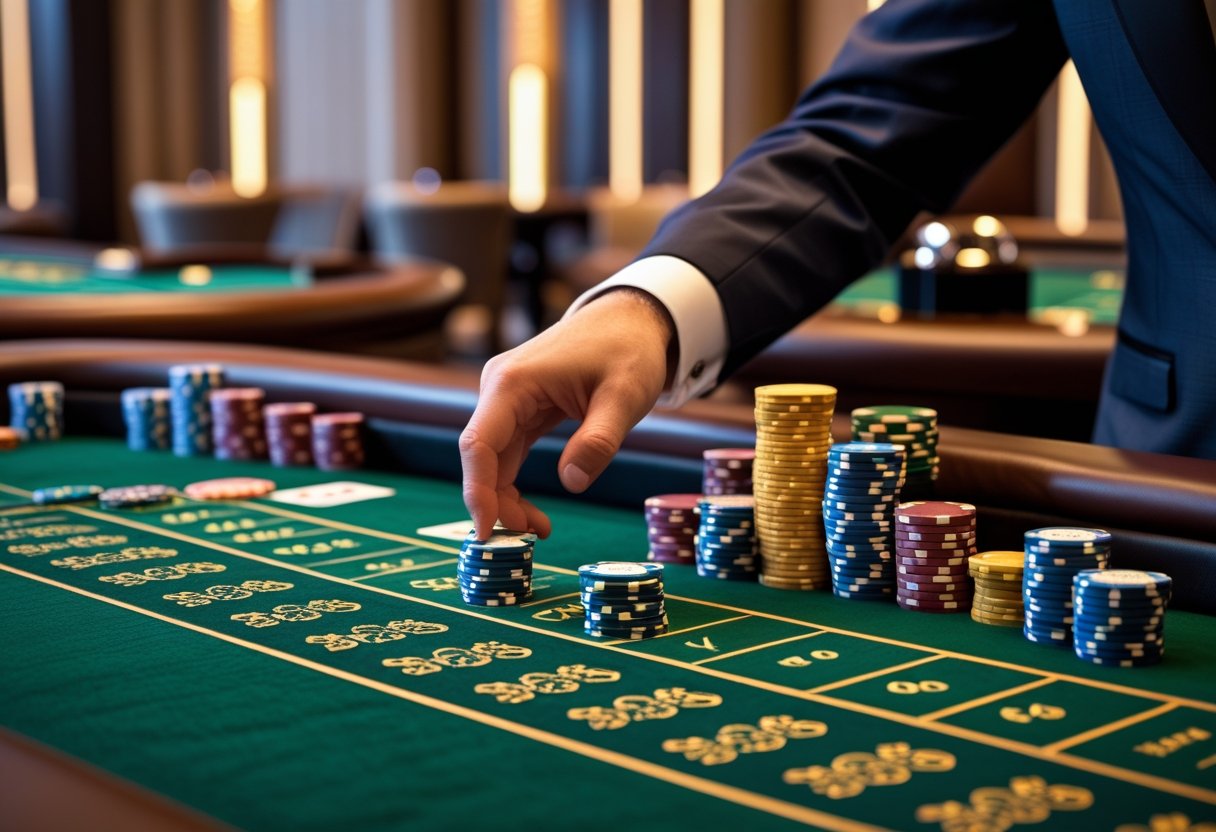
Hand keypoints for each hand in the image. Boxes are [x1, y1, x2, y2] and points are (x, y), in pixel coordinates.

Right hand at [459, 289, 673, 539]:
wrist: (631, 318)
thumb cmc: (629, 350)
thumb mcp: (626, 396)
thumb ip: (598, 440)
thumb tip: (572, 483)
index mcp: (514, 382)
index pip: (478, 444)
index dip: (477, 491)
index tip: (485, 531)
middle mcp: (500, 387)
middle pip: (480, 456)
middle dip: (496, 502)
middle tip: (531, 536)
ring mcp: (507, 397)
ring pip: (491, 458)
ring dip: (505, 497)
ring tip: (539, 529)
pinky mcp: (519, 405)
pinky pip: (506, 450)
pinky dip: (513, 481)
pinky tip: (531, 509)